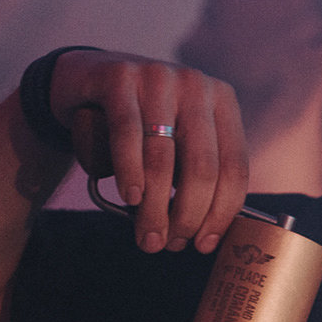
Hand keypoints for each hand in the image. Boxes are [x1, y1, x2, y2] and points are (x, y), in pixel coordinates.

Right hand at [48, 51, 249, 254]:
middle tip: (169, 245)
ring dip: (155, 207)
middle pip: (202, 168)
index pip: (235, 167)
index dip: (222, 212)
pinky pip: (127, 134)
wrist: (86, 78)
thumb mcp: (178, 142)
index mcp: (222, 103)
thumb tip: (206, 237)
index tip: (204, 244)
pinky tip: (131, 197)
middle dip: (187, 216)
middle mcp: (196, 86)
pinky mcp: (119, 76)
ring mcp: (159, 77)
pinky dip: (129, 172)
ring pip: (163, 158)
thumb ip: (195, 176)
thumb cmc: (141, 123)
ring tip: (147, 236)